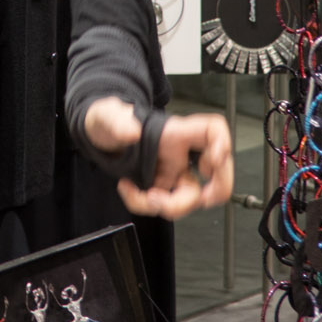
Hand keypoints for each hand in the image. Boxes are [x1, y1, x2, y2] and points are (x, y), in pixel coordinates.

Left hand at [83, 97, 234, 218]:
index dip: (223, 144)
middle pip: (217, 170)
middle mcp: (179, 152)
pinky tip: (128, 190)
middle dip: (217, 189)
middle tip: (205, 198)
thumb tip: (131, 131)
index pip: (212, 130)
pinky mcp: (161, 186)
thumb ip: (118, 121)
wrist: (98, 137)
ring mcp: (172, 171)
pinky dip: (144, 205)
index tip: (213, 160)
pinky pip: (164, 205)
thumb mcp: (107, 116)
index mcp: (174, 132)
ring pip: (192, 197)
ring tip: (147, 197)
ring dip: (172, 206)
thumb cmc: (108, 121)